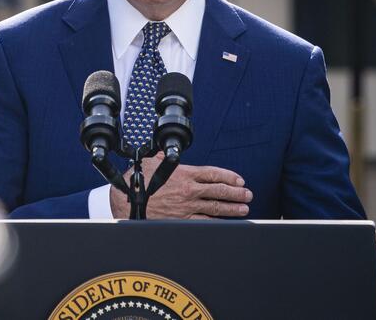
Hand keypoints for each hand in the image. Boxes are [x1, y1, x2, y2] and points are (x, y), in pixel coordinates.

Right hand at [110, 153, 251, 218]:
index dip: (229, 177)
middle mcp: (189, 190)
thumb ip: (161, 159)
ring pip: (215, 207)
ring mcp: (187, 207)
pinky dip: (217, 221)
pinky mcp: (182, 220)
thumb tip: (162, 153)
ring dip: (232, 208)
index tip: (239, 179)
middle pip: (219, 191)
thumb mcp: (150, 163)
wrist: (128, 202)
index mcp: (184, 174)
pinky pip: (205, 221)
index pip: (213, 174)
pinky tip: (225, 222)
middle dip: (236, 193)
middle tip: (247, 194)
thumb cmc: (138, 182)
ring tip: (243, 208)